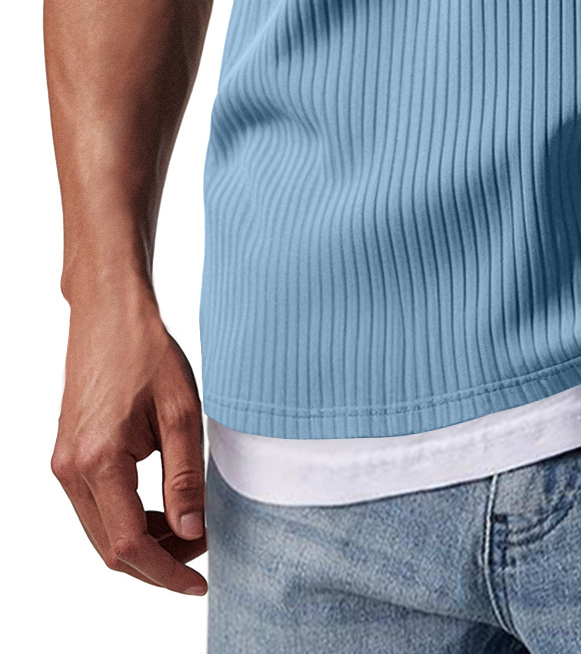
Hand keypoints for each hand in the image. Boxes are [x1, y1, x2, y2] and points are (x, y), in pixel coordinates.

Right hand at [51, 287, 207, 594]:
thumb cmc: (148, 352)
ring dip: (144, 543)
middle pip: (111, 549)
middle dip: (158, 562)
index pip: (130, 545)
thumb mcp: (182, 412)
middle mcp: (71, 470)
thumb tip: (192, 532)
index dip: (166, 572)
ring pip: (102, 533)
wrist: (110, 313)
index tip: (200, 580)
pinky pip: (96, 509)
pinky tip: (163, 508)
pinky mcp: (67, 457)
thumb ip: (186, 478)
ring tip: (188, 527)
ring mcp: (64, 465)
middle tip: (202, 552)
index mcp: (98, 461)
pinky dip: (128, 520)